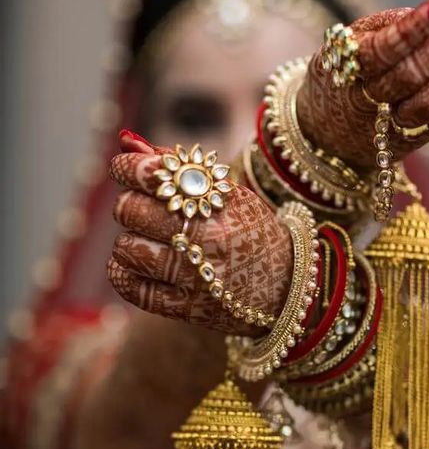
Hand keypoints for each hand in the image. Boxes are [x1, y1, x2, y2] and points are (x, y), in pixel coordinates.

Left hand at [107, 132, 291, 333]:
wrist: (286, 288)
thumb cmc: (249, 231)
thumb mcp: (227, 193)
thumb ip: (178, 166)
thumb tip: (125, 140)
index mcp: (219, 204)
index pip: (155, 175)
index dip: (128, 166)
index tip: (124, 167)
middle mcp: (208, 240)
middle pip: (133, 211)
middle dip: (128, 204)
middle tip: (138, 207)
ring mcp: (196, 278)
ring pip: (127, 249)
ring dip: (127, 241)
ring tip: (143, 240)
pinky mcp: (186, 309)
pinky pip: (131, 287)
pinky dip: (123, 272)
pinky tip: (134, 266)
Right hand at [297, 0, 428, 169]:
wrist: (326, 132)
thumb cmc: (343, 75)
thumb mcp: (347, 43)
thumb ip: (388, 25)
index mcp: (345, 73)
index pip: (382, 51)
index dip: (415, 28)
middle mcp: (365, 106)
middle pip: (408, 78)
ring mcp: (389, 128)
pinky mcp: (411, 140)